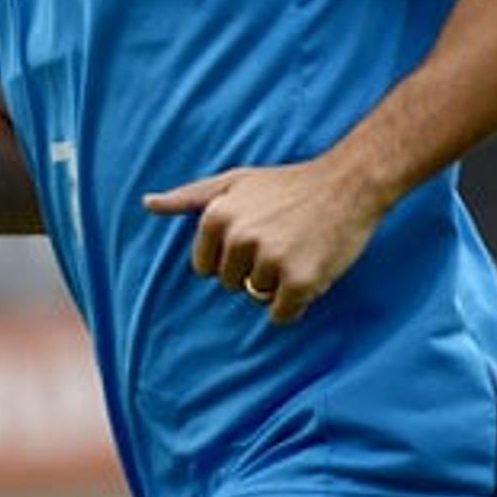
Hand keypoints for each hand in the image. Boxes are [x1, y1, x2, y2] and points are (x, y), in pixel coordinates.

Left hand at [142, 158, 391, 324]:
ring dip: (277, 284)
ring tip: (299, 250)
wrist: (348, 185)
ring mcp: (269, 260)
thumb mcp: (234, 181)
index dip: (230, 259)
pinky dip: (294, 304)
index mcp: (217, 216)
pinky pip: (282, 315)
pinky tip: (310, 273)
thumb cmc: (288, 185)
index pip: (204, 268)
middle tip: (282, 241)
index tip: (255, 238)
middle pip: (230, 284)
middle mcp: (238, 238)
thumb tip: (147, 203)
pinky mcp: (300, 281)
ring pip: (257, 297)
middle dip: (253, 270)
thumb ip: (189, 197)